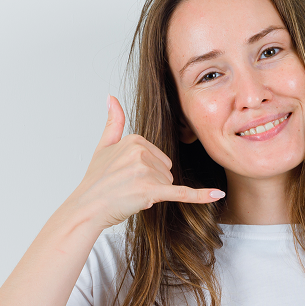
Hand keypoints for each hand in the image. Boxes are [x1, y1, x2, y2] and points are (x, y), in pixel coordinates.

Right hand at [64, 96, 223, 229]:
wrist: (87, 208)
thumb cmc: (95, 181)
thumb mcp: (103, 146)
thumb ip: (113, 121)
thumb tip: (112, 97)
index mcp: (135, 139)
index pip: (159, 156)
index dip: (145, 170)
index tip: (125, 175)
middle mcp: (141, 152)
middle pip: (165, 169)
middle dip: (151, 182)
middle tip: (127, 187)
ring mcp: (147, 172)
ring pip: (168, 183)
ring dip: (153, 193)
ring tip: (130, 194)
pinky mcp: (152, 191)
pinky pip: (182, 192)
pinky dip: (201, 195)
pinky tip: (218, 195)